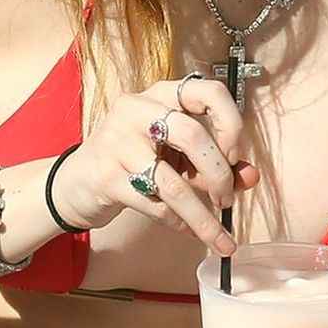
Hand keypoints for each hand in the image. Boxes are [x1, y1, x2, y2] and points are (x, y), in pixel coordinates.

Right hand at [52, 75, 260, 251]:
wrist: (77, 182)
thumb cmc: (135, 161)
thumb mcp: (177, 154)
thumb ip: (215, 162)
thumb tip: (251, 176)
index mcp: (161, 95)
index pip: (208, 91)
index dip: (230, 124)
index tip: (235, 154)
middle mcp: (137, 110)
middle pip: (193, 135)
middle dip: (219, 174)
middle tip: (227, 197)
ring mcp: (117, 143)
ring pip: (173, 182)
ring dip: (203, 215)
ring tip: (218, 235)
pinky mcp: (106, 177)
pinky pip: (155, 204)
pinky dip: (179, 222)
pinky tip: (189, 230)